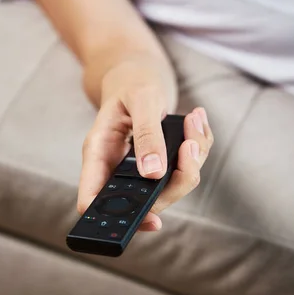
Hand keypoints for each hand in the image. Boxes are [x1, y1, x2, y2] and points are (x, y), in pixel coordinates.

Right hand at [77, 59, 213, 230]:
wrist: (136, 74)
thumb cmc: (131, 84)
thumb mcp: (140, 100)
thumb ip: (146, 135)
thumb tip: (153, 173)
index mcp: (98, 155)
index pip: (94, 200)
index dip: (119, 218)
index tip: (152, 220)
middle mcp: (117, 169)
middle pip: (147, 201)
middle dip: (178, 178)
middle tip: (189, 144)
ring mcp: (140, 170)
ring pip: (173, 186)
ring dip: (193, 157)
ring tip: (193, 120)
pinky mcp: (161, 164)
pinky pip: (187, 168)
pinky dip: (199, 145)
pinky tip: (196, 119)